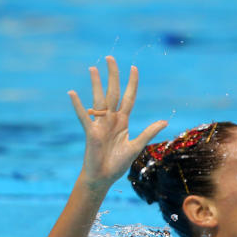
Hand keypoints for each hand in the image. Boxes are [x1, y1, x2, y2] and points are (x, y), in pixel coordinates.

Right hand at [69, 56, 166, 191]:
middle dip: (113, 76)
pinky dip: (79, 106)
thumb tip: (164, 121)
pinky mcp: (91, 133)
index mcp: (123, 122)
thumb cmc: (118, 163)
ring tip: (93, 68)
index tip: (134, 68)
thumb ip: (149, 132)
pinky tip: (72, 93)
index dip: (131, 84)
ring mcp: (100, 124)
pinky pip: (84, 117)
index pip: (128, 98)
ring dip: (96, 84)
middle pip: (113, 93)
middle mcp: (111, 119)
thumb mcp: (137, 146)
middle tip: (110, 58)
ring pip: (99, 100)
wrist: (103, 178)